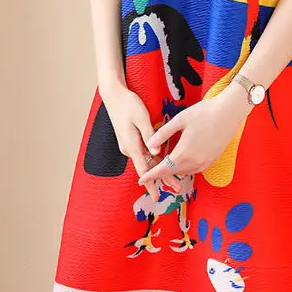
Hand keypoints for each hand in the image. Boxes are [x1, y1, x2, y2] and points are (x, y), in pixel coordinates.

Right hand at [100, 83, 167, 201]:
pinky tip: (164, 163)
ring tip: (174, 179)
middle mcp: (129, 148)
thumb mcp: (142, 118)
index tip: (157, 196)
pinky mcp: (131, 140)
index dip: (151, 183)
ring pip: (147, 160)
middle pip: (148, 167)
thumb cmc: (128, 104)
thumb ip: (150, 136)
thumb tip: (157, 153)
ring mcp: (129, 145)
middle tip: (178, 187)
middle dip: (162, 178)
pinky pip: (144, 153)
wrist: (114, 96)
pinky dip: (155, 160)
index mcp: (131, 145)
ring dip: (160, 169)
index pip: (143, 169)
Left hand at [138, 82, 251, 187]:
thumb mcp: (179, 120)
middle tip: (150, 172)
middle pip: (173, 173)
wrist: (229, 112)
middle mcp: (195, 162)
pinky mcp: (213, 159)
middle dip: (161, 174)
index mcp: (184, 153)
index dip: (151, 175)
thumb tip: (148, 145)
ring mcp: (205, 162)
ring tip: (164, 168)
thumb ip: (163, 134)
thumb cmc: (203, 112)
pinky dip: (186, 169)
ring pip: (185, 172)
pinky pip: (195, 169)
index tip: (140, 180)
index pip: (163, 169)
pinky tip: (182, 164)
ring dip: (173, 172)